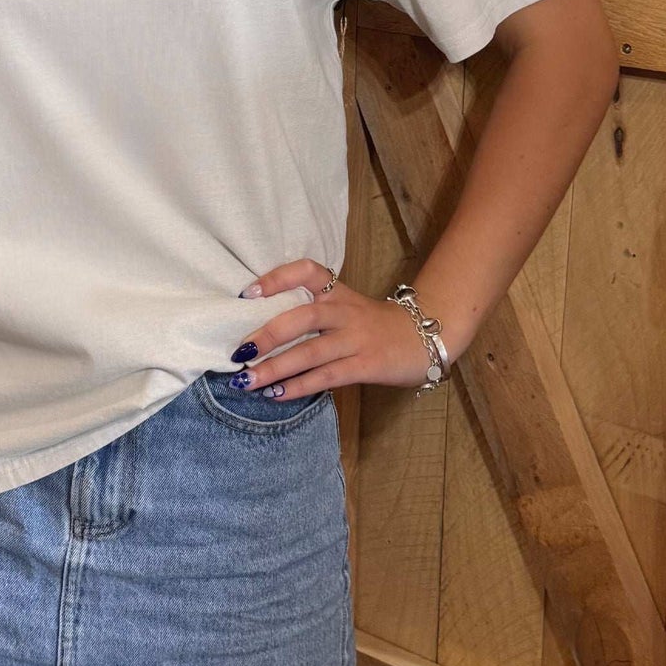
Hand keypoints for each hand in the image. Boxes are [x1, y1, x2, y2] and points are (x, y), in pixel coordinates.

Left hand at [229, 257, 434, 397]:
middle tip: (239, 352)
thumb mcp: (346, 307)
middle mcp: (345, 311)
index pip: (307, 271)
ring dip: (276, 368)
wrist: (425, 337)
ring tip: (247, 381)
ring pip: (312, 352)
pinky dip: (300, 386)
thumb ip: (312, 312)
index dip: (276, 278)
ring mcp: (357, 339)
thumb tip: (260, 333)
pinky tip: (277, 395)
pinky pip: (328, 376)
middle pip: (304, 317)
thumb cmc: (374, 326)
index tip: (248, 293)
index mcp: (338, 292)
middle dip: (268, 334)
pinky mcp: (367, 365)